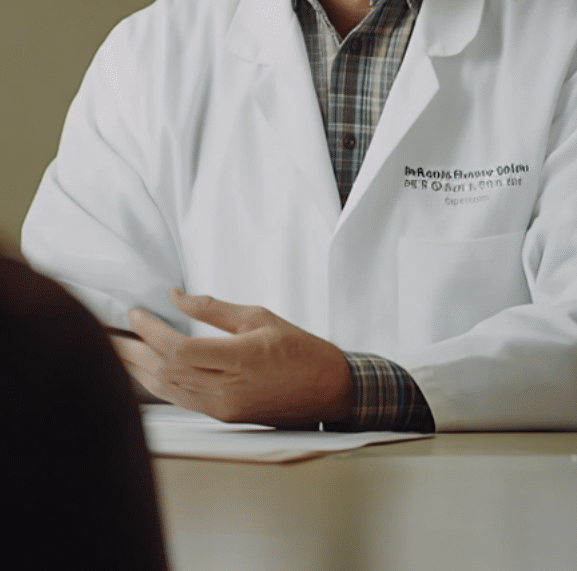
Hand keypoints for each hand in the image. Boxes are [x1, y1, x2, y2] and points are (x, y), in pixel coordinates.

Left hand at [111, 288, 351, 426]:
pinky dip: (156, 385)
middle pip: (164, 370)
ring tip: (116, 352)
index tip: (136, 314)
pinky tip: (143, 373)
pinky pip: (178, 400)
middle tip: (109, 334)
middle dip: (132, 351)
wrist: (329, 389)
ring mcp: (222, 407)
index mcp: (240, 359)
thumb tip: (176, 297)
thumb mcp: (261, 318)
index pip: (178, 348)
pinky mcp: (222, 416)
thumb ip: (214, 309)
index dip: (150, 331)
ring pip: (166, 389)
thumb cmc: (302, 351)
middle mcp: (227, 388)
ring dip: (137, 370)